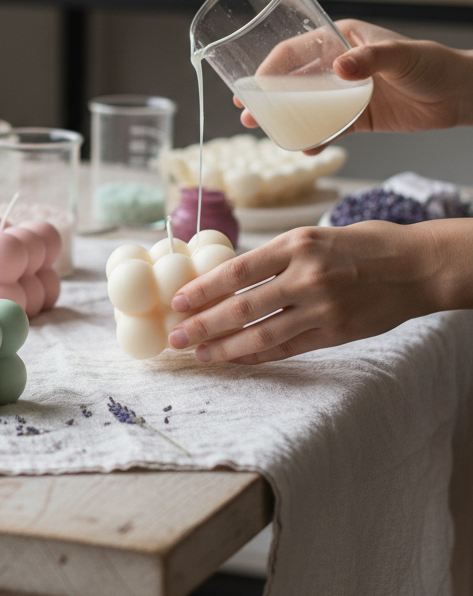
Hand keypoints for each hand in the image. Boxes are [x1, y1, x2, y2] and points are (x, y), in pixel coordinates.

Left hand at [166, 219, 472, 363]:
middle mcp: (307, 277)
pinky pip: (288, 349)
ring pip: (261, 335)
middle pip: (241, 308)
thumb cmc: (363, 244)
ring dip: (225, 347)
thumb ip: (277, 257)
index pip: (236, 271)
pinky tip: (237, 358)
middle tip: (176, 336)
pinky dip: (258, 355)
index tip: (178, 302)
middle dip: (203, 325)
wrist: (419, 266)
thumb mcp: (314, 236)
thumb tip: (232, 278)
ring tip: (200, 353)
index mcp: (297, 244)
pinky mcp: (336, 333)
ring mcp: (322, 309)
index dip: (203, 290)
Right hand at [237, 19, 472, 147]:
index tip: (253, 85)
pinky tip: (306, 148)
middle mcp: (337, 65)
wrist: (461, 96)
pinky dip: (315, 139)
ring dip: (284, 120)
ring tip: (268, 133)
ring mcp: (345, 93)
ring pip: (305, 107)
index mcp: (340, 40)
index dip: (269, 67)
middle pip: (291, 81)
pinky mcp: (357, 117)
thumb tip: (340, 68)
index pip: (294, 51)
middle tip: (247, 112)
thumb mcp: (401, 55)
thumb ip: (370, 59)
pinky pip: (328, 128)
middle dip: (267, 97)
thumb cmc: (434, 64)